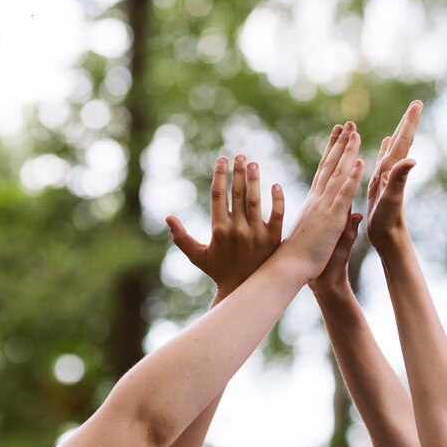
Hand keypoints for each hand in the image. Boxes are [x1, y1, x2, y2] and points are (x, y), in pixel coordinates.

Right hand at [166, 155, 284, 296]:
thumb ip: (181, 237)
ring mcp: (257, 234)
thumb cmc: (219, 271)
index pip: (219, 195)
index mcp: (219, 229)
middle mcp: (238, 229)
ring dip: (254, 180)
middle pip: (238, 193)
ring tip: (254, 164)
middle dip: (238, 172)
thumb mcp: (197, 256)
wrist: (244, 290)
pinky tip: (275, 185)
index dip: (220, 175)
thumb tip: (168, 217)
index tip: (222, 160)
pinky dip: (277, 200)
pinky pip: (278, 215)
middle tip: (240, 156)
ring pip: (256, 200)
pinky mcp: (273, 239)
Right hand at [278, 122, 363, 282]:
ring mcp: (325, 206)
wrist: (291, 269)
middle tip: (347, 124)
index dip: (332, 152)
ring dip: (347, 152)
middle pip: (330, 166)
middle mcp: (318, 199)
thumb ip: (343, 225)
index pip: (324, 172)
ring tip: (354, 132)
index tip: (337, 135)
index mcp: (315, 203)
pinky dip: (351, 177)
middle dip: (340, 143)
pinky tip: (359, 162)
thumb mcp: (327, 237)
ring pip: (338, 173)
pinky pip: (344, 193)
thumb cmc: (305, 257)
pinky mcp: (332, 217)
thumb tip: (356, 215)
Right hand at [367, 101, 422, 247]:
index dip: (409, 123)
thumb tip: (412, 159)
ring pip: (393, 149)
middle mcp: (392, 171)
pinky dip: (385, 148)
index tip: (417, 104)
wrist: (387, 239)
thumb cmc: (388, 222)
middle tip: (416, 105)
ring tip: (403, 119)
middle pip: (401, 141)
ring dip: (397, 133)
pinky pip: (383, 160)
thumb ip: (400, 178)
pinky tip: (385, 142)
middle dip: (407, 123)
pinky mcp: (380, 184)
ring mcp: (387, 177)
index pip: (403, 142)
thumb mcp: (392, 199)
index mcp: (393, 171)